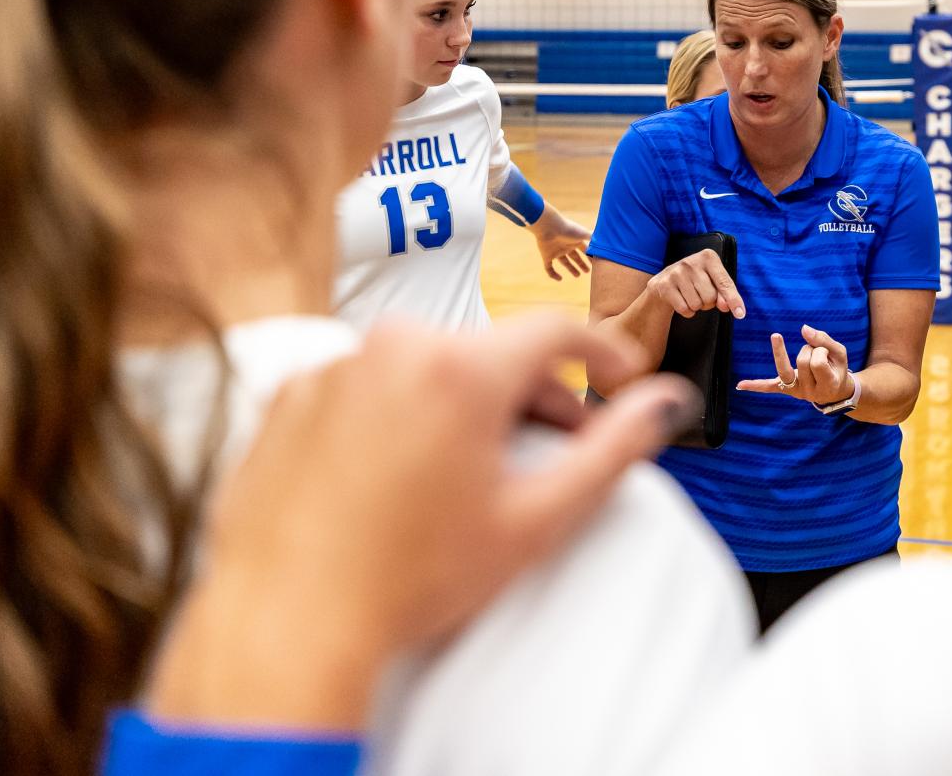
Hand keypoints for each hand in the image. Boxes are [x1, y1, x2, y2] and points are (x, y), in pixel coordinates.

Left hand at [144, 314, 693, 729]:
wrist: (287, 621)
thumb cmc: (403, 580)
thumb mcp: (534, 520)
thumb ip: (613, 451)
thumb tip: (664, 406)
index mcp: (461, 370)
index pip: (558, 330)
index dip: (603, 353)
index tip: (618, 378)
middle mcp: (394, 350)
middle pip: (491, 351)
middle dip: (530, 394)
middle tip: (546, 450)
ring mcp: (336, 368)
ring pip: (428, 366)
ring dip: (461, 404)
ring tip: (464, 475)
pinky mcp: (292, 395)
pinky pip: (367, 385)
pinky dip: (396, 415)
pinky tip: (399, 478)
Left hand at [533, 211, 591, 280]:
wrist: (549, 227)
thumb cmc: (568, 229)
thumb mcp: (584, 234)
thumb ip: (594, 238)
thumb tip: (607, 241)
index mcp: (575, 240)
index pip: (584, 250)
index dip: (590, 257)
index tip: (596, 264)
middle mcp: (566, 245)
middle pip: (575, 257)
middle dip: (581, 263)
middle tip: (588, 272)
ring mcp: (556, 251)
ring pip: (564, 262)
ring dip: (571, 269)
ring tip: (578, 276)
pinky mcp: (546, 256)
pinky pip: (549, 267)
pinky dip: (553, 274)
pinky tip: (560, 279)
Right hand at [647, 247, 745, 319]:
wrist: (665, 281)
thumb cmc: (695, 280)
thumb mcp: (712, 281)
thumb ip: (724, 293)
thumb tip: (726, 306)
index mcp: (708, 257)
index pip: (724, 283)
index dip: (734, 300)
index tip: (740, 314)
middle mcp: (691, 262)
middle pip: (711, 297)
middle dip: (708, 302)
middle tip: (701, 294)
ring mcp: (676, 272)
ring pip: (697, 304)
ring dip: (697, 307)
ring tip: (691, 295)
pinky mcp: (665, 285)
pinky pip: (684, 309)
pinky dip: (686, 311)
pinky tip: (682, 300)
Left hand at [738, 326, 853, 406]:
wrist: (836, 392)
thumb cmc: (838, 368)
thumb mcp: (839, 353)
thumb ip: (823, 339)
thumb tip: (803, 328)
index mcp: (828, 384)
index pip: (818, 362)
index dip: (819, 350)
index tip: (825, 350)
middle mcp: (811, 392)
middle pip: (801, 363)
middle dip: (808, 350)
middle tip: (816, 352)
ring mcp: (797, 393)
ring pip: (785, 371)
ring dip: (784, 354)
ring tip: (782, 340)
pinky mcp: (786, 390)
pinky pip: (770, 388)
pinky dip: (756, 386)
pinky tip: (740, 385)